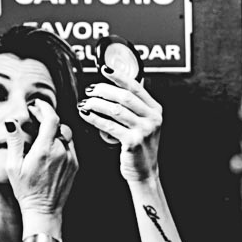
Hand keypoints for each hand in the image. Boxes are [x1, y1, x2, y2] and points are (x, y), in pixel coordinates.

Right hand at [6, 99, 78, 232]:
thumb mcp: (13, 166)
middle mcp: (61, 152)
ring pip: (66, 136)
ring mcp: (71, 159)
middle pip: (60, 125)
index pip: (51, 119)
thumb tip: (11, 123)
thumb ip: (14, 142)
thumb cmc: (26, 189)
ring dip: (55, 130)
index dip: (45, 107)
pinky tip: (50, 147)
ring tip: (42, 132)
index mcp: (45, 150)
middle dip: (48, 118)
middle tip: (36, 117)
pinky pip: (70, 147)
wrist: (44, 209)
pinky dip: (61, 142)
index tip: (37, 105)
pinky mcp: (75, 166)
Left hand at [79, 66, 163, 181]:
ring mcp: (144, 130)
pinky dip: (94, 118)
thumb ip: (135, 107)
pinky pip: (109, 125)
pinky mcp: (133, 142)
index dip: (119, 76)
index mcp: (155, 110)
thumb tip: (116, 87)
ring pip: (115, 109)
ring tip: (85, 103)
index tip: (104, 70)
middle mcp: (153, 119)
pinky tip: (86, 115)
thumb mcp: (144, 124)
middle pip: (124, 96)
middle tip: (90, 91)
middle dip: (103, 90)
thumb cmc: (140, 147)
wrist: (144, 171)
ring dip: (96, 104)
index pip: (135, 87)